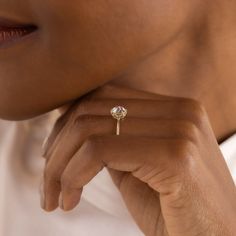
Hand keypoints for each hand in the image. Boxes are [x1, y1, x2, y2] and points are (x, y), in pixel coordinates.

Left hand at [41, 84, 235, 235]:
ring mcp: (181, 129)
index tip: (52, 155)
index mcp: (174, 109)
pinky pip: (100, 151)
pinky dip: (73, 175)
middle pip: (92, 109)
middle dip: (58, 146)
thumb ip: (113, 141)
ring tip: (54, 196)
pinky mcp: (176, 156)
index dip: (68, 123)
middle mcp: (181, 110)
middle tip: (48, 183)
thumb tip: (72, 125)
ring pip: (90, 129)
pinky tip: (70, 200)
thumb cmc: (173, 210)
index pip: (103, 97)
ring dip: (60, 165)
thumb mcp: (137, 167)